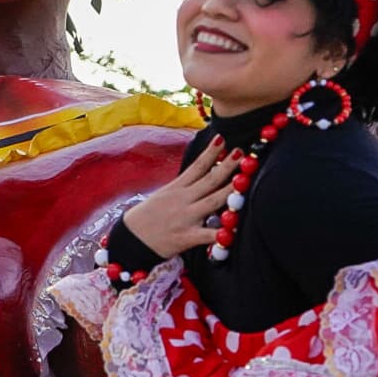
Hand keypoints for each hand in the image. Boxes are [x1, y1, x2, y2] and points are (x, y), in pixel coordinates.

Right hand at [122, 137, 241, 258]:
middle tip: (242, 153)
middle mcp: (183, 199)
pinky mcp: (186, 236)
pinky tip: (233, 231)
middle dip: (227, 166)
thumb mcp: (165, 194)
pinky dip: (220, 234)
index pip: (197, 166)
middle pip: (209, 180)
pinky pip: (207, 235)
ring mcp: (186, 217)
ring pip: (213, 202)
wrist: (132, 238)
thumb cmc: (149, 216)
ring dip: (230, 190)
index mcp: (177, 187)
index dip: (210, 152)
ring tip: (244, 180)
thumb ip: (185, 186)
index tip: (222, 138)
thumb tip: (204, 174)